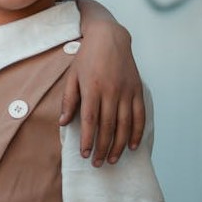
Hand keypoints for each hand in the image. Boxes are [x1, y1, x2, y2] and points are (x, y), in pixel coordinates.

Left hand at [59, 0, 145, 166]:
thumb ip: (68, 100)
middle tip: (98, 164)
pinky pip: (139, 115)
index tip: (84, 154)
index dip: (87, 139)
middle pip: (108, 126)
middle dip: (103, 148)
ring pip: (125, 124)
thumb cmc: (86, 58)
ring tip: (113, 159)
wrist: (109, 38)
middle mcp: (110, 91)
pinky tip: (133, 146)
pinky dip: (137, 132)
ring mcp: (126, 91)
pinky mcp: (137, 90)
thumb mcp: (72, 76)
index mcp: (92, 88)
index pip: (89, 120)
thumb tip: (62, 123)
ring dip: (119, 145)